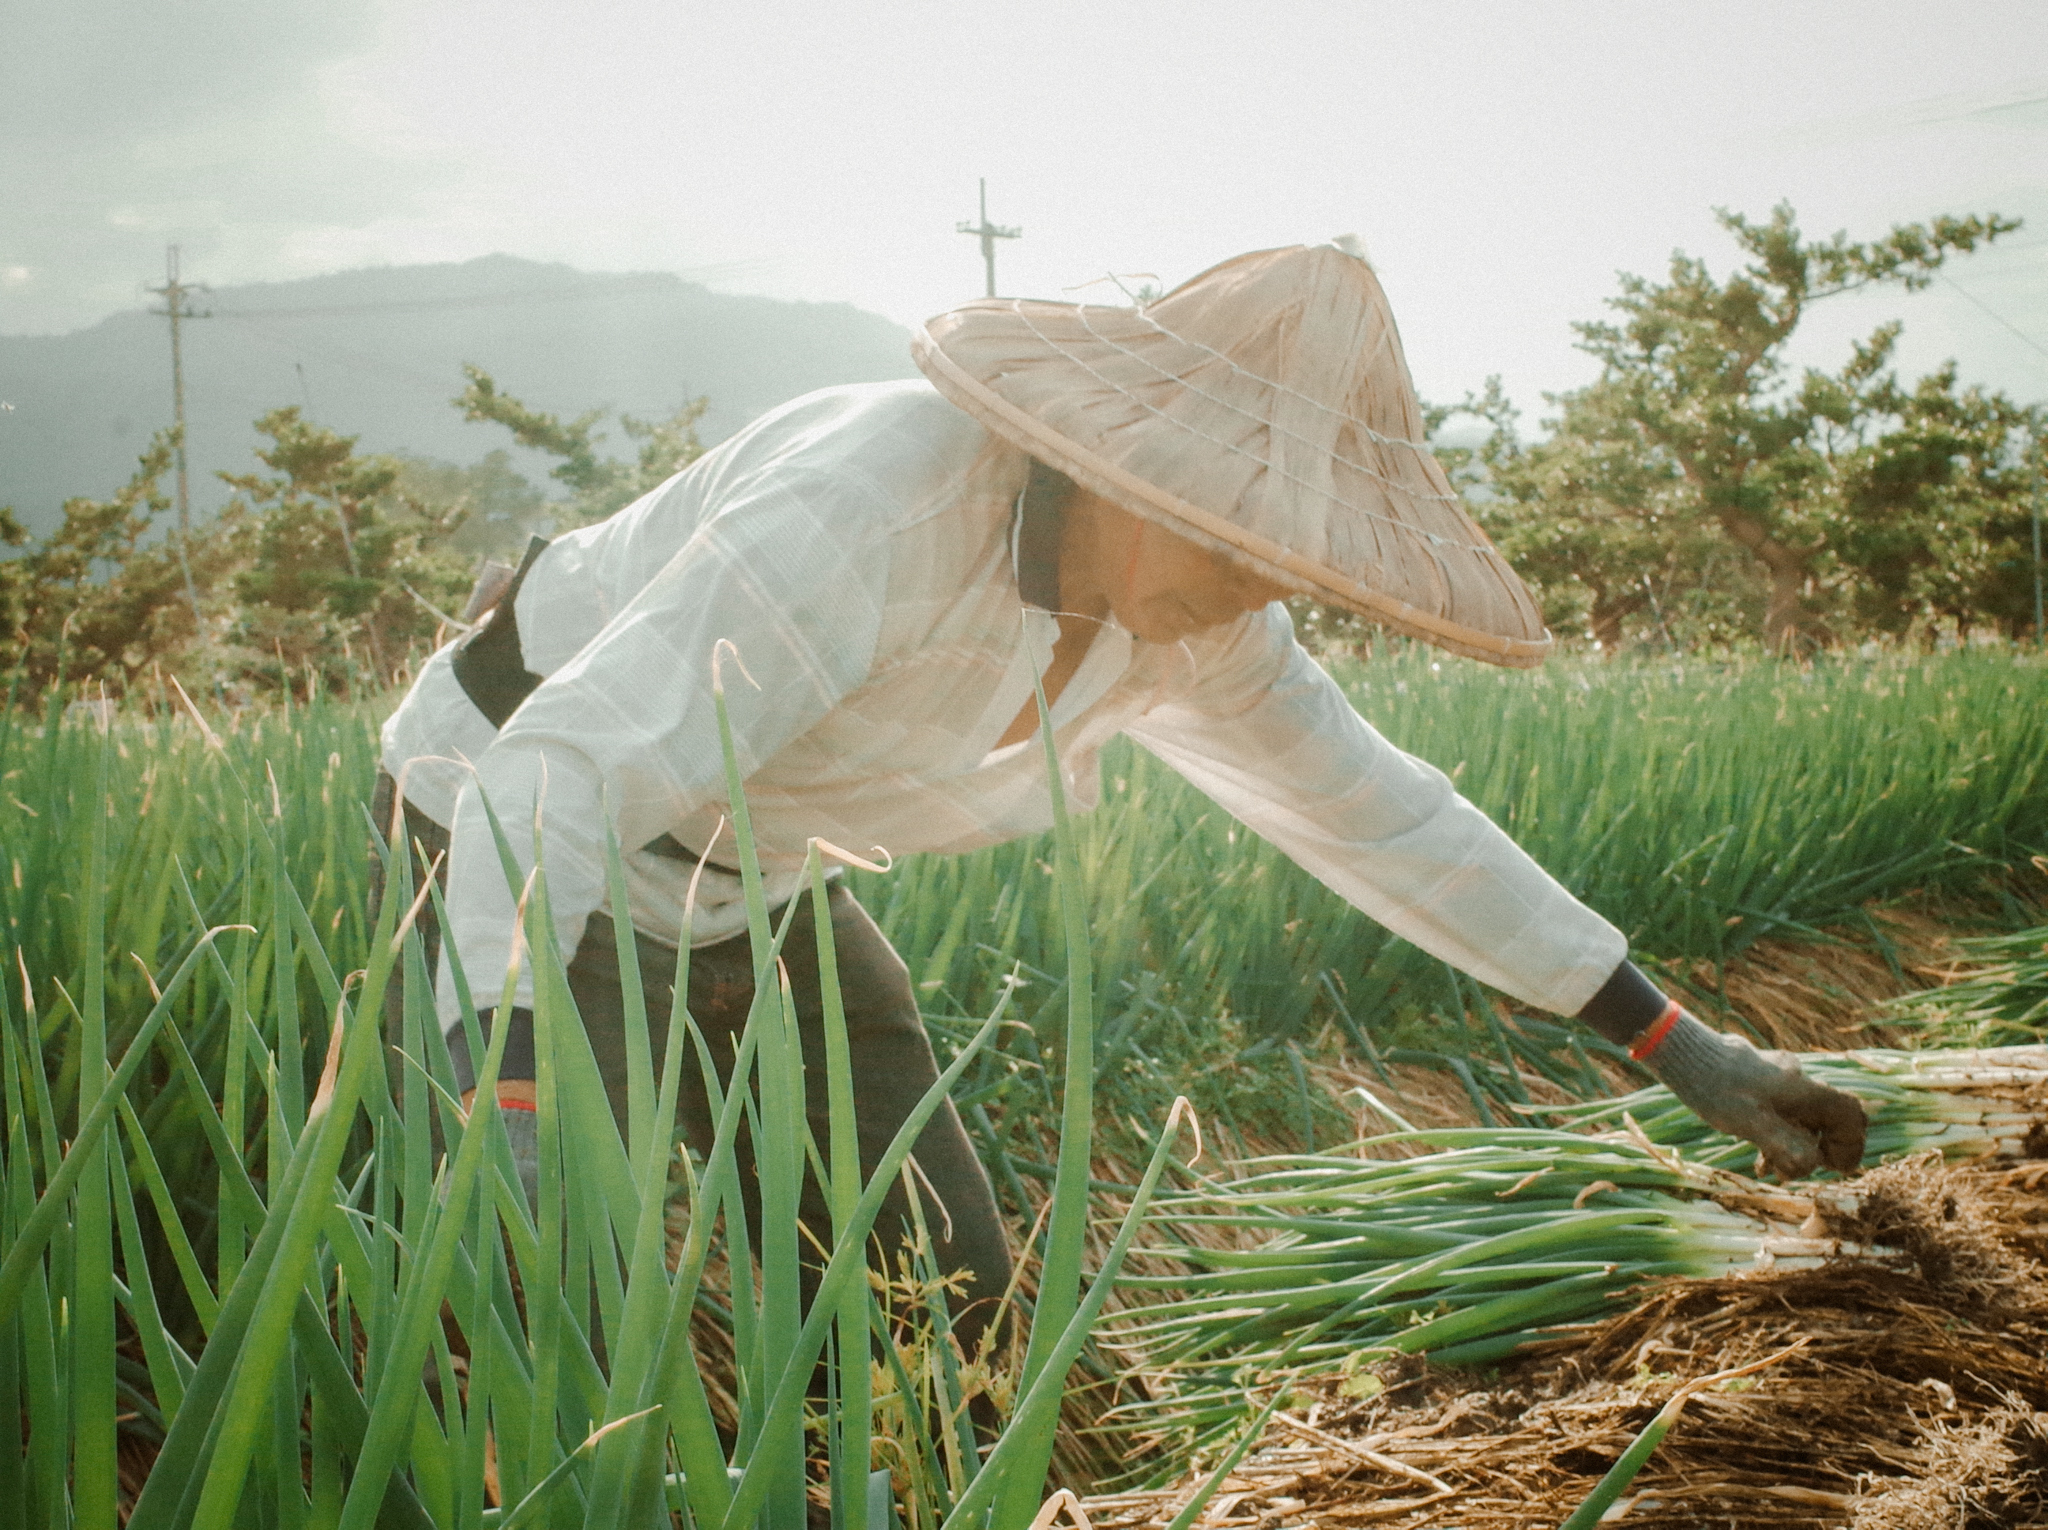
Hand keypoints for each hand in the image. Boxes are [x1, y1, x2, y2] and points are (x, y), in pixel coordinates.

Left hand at [1640, 1011, 1866, 1179]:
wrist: (1682, 1053)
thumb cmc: (1716, 1089)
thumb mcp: (1751, 1124)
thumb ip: (1784, 1146)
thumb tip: (1811, 1166)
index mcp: (1802, 1088)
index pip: (1849, 1112)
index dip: (1851, 1143)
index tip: (1835, 1168)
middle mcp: (1796, 1079)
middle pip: (1827, 1117)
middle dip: (1819, 1148)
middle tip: (1801, 1170)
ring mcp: (1778, 1078)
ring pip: (1801, 1117)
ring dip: (1795, 1145)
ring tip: (1772, 1171)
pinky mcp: (1758, 1081)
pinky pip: (1781, 1111)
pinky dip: (1778, 1134)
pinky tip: (1758, 1156)